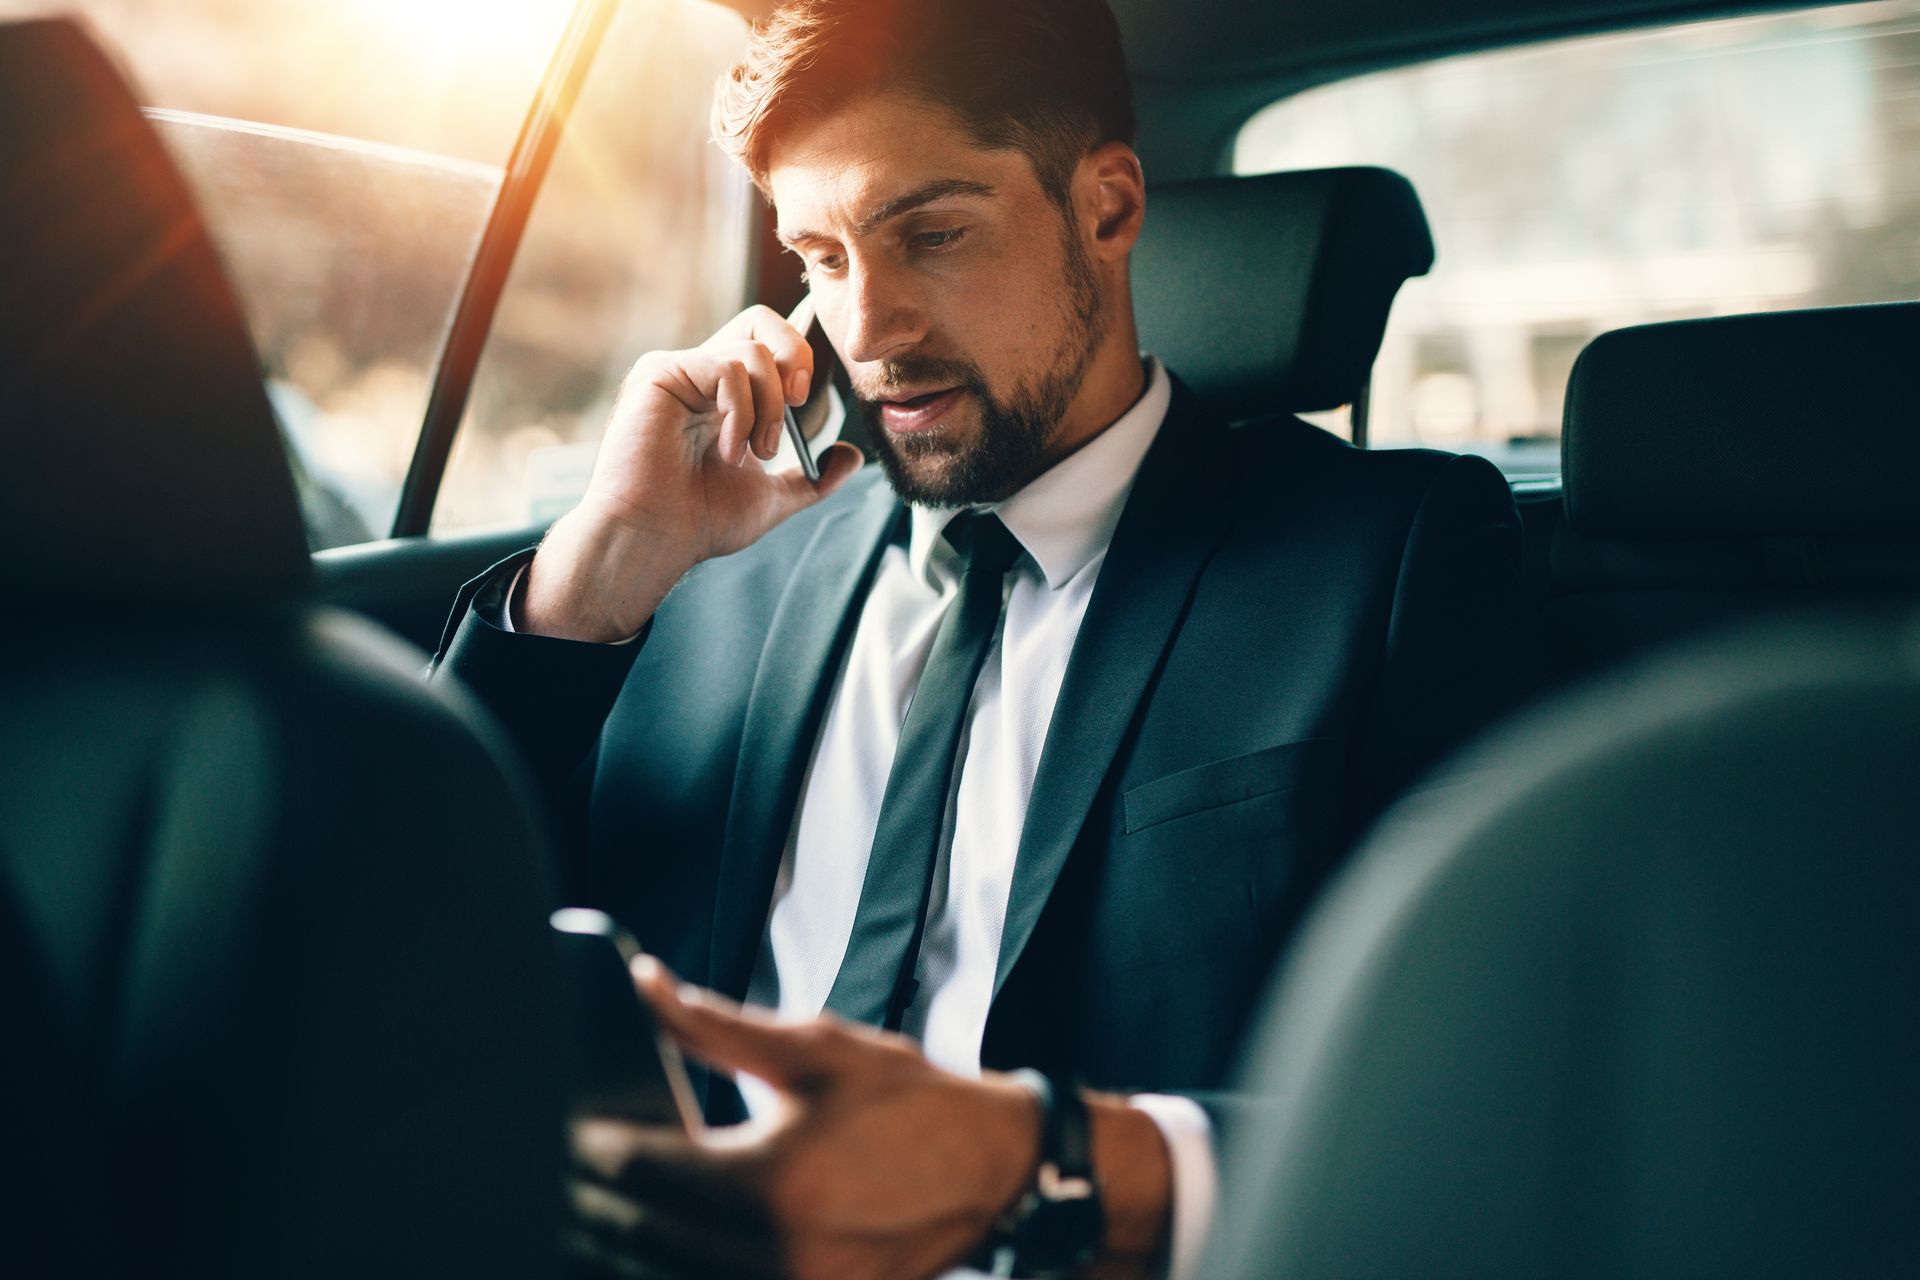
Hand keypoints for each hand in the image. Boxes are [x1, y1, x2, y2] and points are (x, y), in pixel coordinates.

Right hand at [523, 305, 864, 641]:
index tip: (804, 400)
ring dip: (769, 407)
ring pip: (753, 351)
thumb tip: (852, 456)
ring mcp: (678, 370)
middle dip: (796, 356)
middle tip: (798, 400)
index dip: (798, 357)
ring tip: (756, 451)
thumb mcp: (772, 498)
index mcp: (723, 395)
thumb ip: (812, 478)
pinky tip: (729, 450)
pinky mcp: (659, 373)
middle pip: (762, 322)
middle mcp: (699, 375)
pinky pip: (726, 367)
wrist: (655, 539)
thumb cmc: (700, 522)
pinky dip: (742, 411)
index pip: (768, 343)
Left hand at [565, 960, 1041, 1279]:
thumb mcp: (813, 1050)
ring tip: (597, 1210)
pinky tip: (660, 1240)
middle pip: (641, 1237)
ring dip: (630, 1243)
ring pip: (671, 1271)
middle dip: (594, 1203)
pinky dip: (680, 1262)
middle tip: (561, 1172)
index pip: (643, 1169)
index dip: (591, 1148)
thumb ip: (717, 1026)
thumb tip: (646, 985)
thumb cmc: (907, 1100)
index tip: (563, 1127)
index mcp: (770, 1177)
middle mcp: (776, 1248)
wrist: (993, 1165)